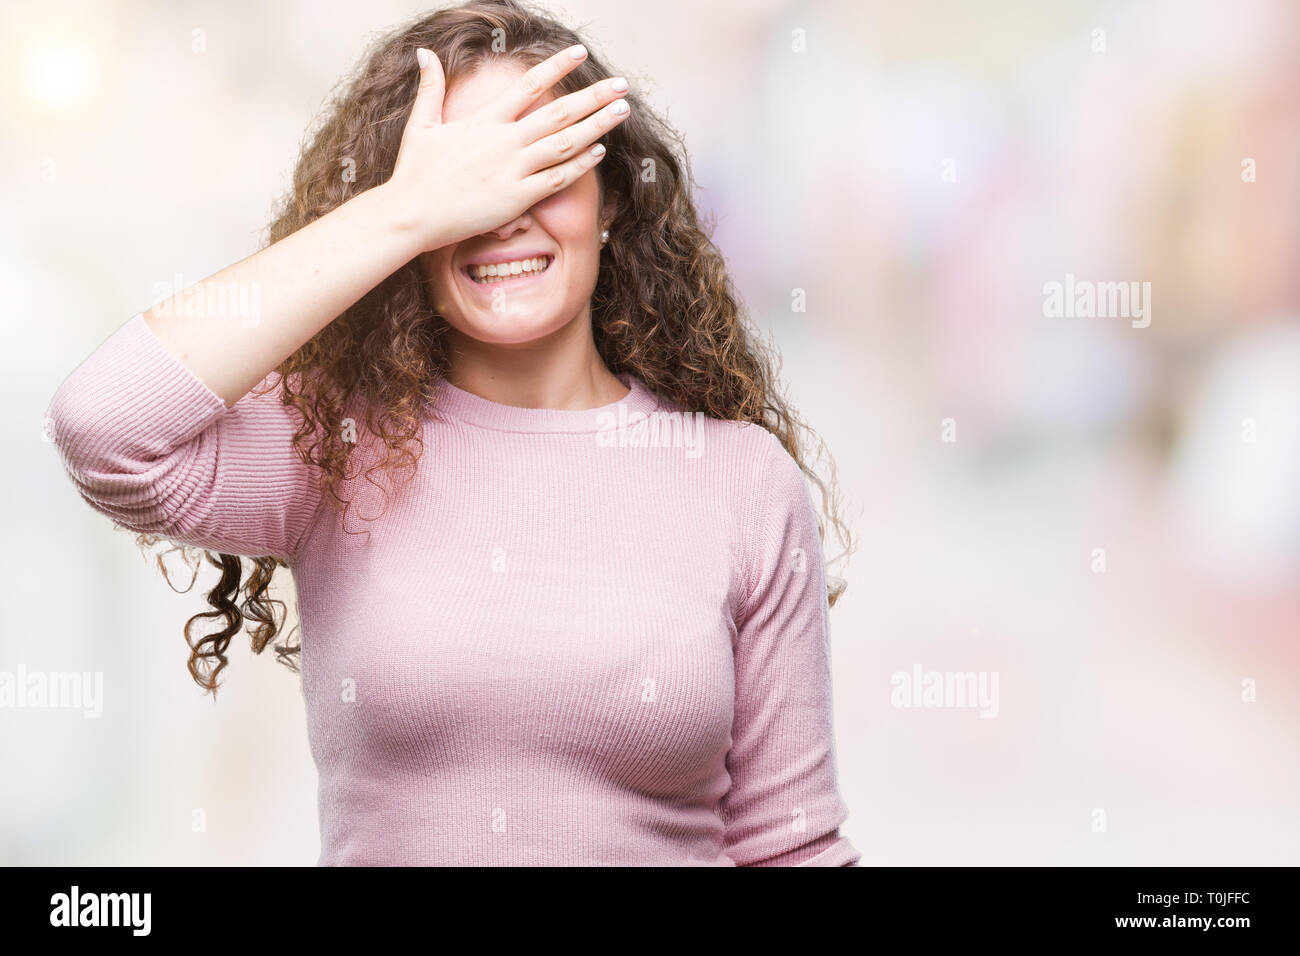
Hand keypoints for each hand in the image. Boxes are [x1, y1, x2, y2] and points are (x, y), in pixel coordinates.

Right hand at [386, 43, 630, 251]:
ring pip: (565, 143)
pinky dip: (580, 164)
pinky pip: (557, 179)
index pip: (528, 85)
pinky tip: (600, 151)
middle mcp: (504, 141)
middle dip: (594, 96)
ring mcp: (513, 170)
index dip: (557, 67)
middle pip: (559, 112)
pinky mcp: (518, 198)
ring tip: (622, 111)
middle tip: (622, 85)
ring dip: (597, 125)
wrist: (411, 215)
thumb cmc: (414, 173)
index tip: (580, 54)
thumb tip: (424, 52)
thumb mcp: (420, 125)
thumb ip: (430, 87)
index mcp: (484, 121)